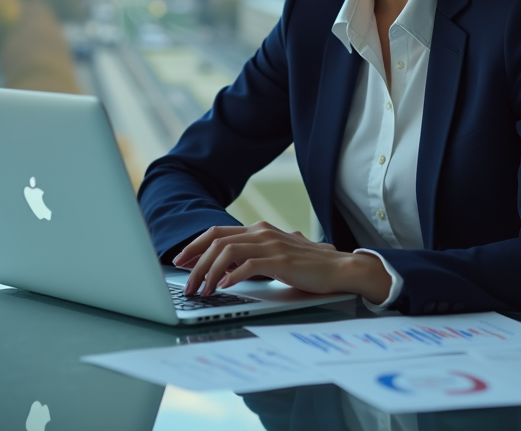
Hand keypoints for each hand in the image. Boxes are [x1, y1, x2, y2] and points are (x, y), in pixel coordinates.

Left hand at [172, 221, 391, 303]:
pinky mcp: (280, 260)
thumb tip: (224, 270)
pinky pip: (248, 266)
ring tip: (202, 291)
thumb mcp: (275, 257)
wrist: (340, 267)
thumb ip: (253, 258)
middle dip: (195, 261)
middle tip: (185, 282)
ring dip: (208, 272)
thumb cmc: (308, 266)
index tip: (180, 261)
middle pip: (217, 241)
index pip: (217, 232)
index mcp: (259, 230)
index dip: (195, 246)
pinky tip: (223, 288)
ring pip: (227, 252)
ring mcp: (271, 245)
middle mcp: (262, 232)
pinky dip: (231, 276)